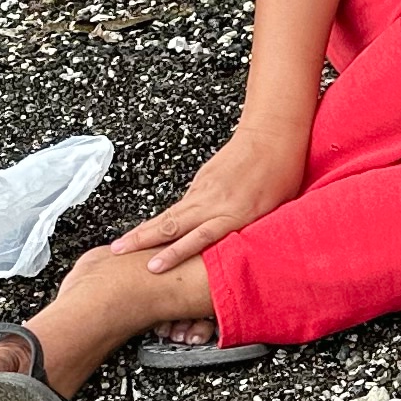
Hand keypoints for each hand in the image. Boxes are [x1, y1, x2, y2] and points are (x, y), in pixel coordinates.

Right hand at [114, 116, 309, 272]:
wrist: (273, 133)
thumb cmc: (282, 172)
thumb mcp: (277, 210)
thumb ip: (252, 233)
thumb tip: (241, 256)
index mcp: (236, 212)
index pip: (200, 237)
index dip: (176, 253)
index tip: (154, 267)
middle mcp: (214, 201)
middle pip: (173, 224)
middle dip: (142, 241)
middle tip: (118, 254)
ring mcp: (204, 189)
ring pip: (169, 214)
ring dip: (143, 231)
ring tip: (120, 245)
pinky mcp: (201, 179)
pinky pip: (179, 204)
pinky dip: (160, 218)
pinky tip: (146, 230)